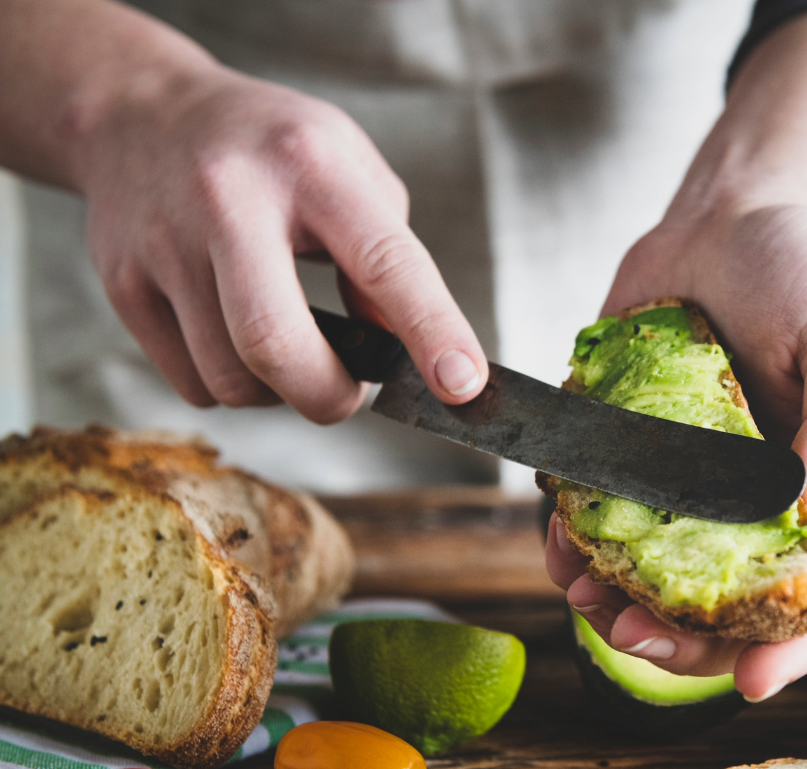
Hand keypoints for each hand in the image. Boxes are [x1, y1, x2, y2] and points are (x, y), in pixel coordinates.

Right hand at [78, 63, 486, 421]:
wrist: (139, 114)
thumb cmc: (267, 150)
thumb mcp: (348, 170)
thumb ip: (388, 256)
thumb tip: (406, 350)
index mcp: (309, 166)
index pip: (385, 262)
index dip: (431, 331)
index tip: (463, 385)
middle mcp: (228, 200)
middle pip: (276, 345)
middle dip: (329, 396)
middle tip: (350, 390)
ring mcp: (165, 244)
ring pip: (230, 380)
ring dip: (277, 393)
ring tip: (289, 348)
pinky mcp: (123, 284)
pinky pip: (190, 384)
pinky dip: (231, 386)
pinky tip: (237, 340)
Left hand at [545, 200, 806, 699]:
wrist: (725, 215)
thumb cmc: (805, 271)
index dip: (791, 650)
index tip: (753, 685)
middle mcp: (746, 502)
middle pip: (721, 610)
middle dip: (677, 644)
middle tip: (631, 638)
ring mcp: (682, 483)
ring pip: (649, 577)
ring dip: (612, 602)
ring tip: (583, 595)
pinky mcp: (625, 450)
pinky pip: (596, 517)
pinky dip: (573, 540)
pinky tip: (558, 539)